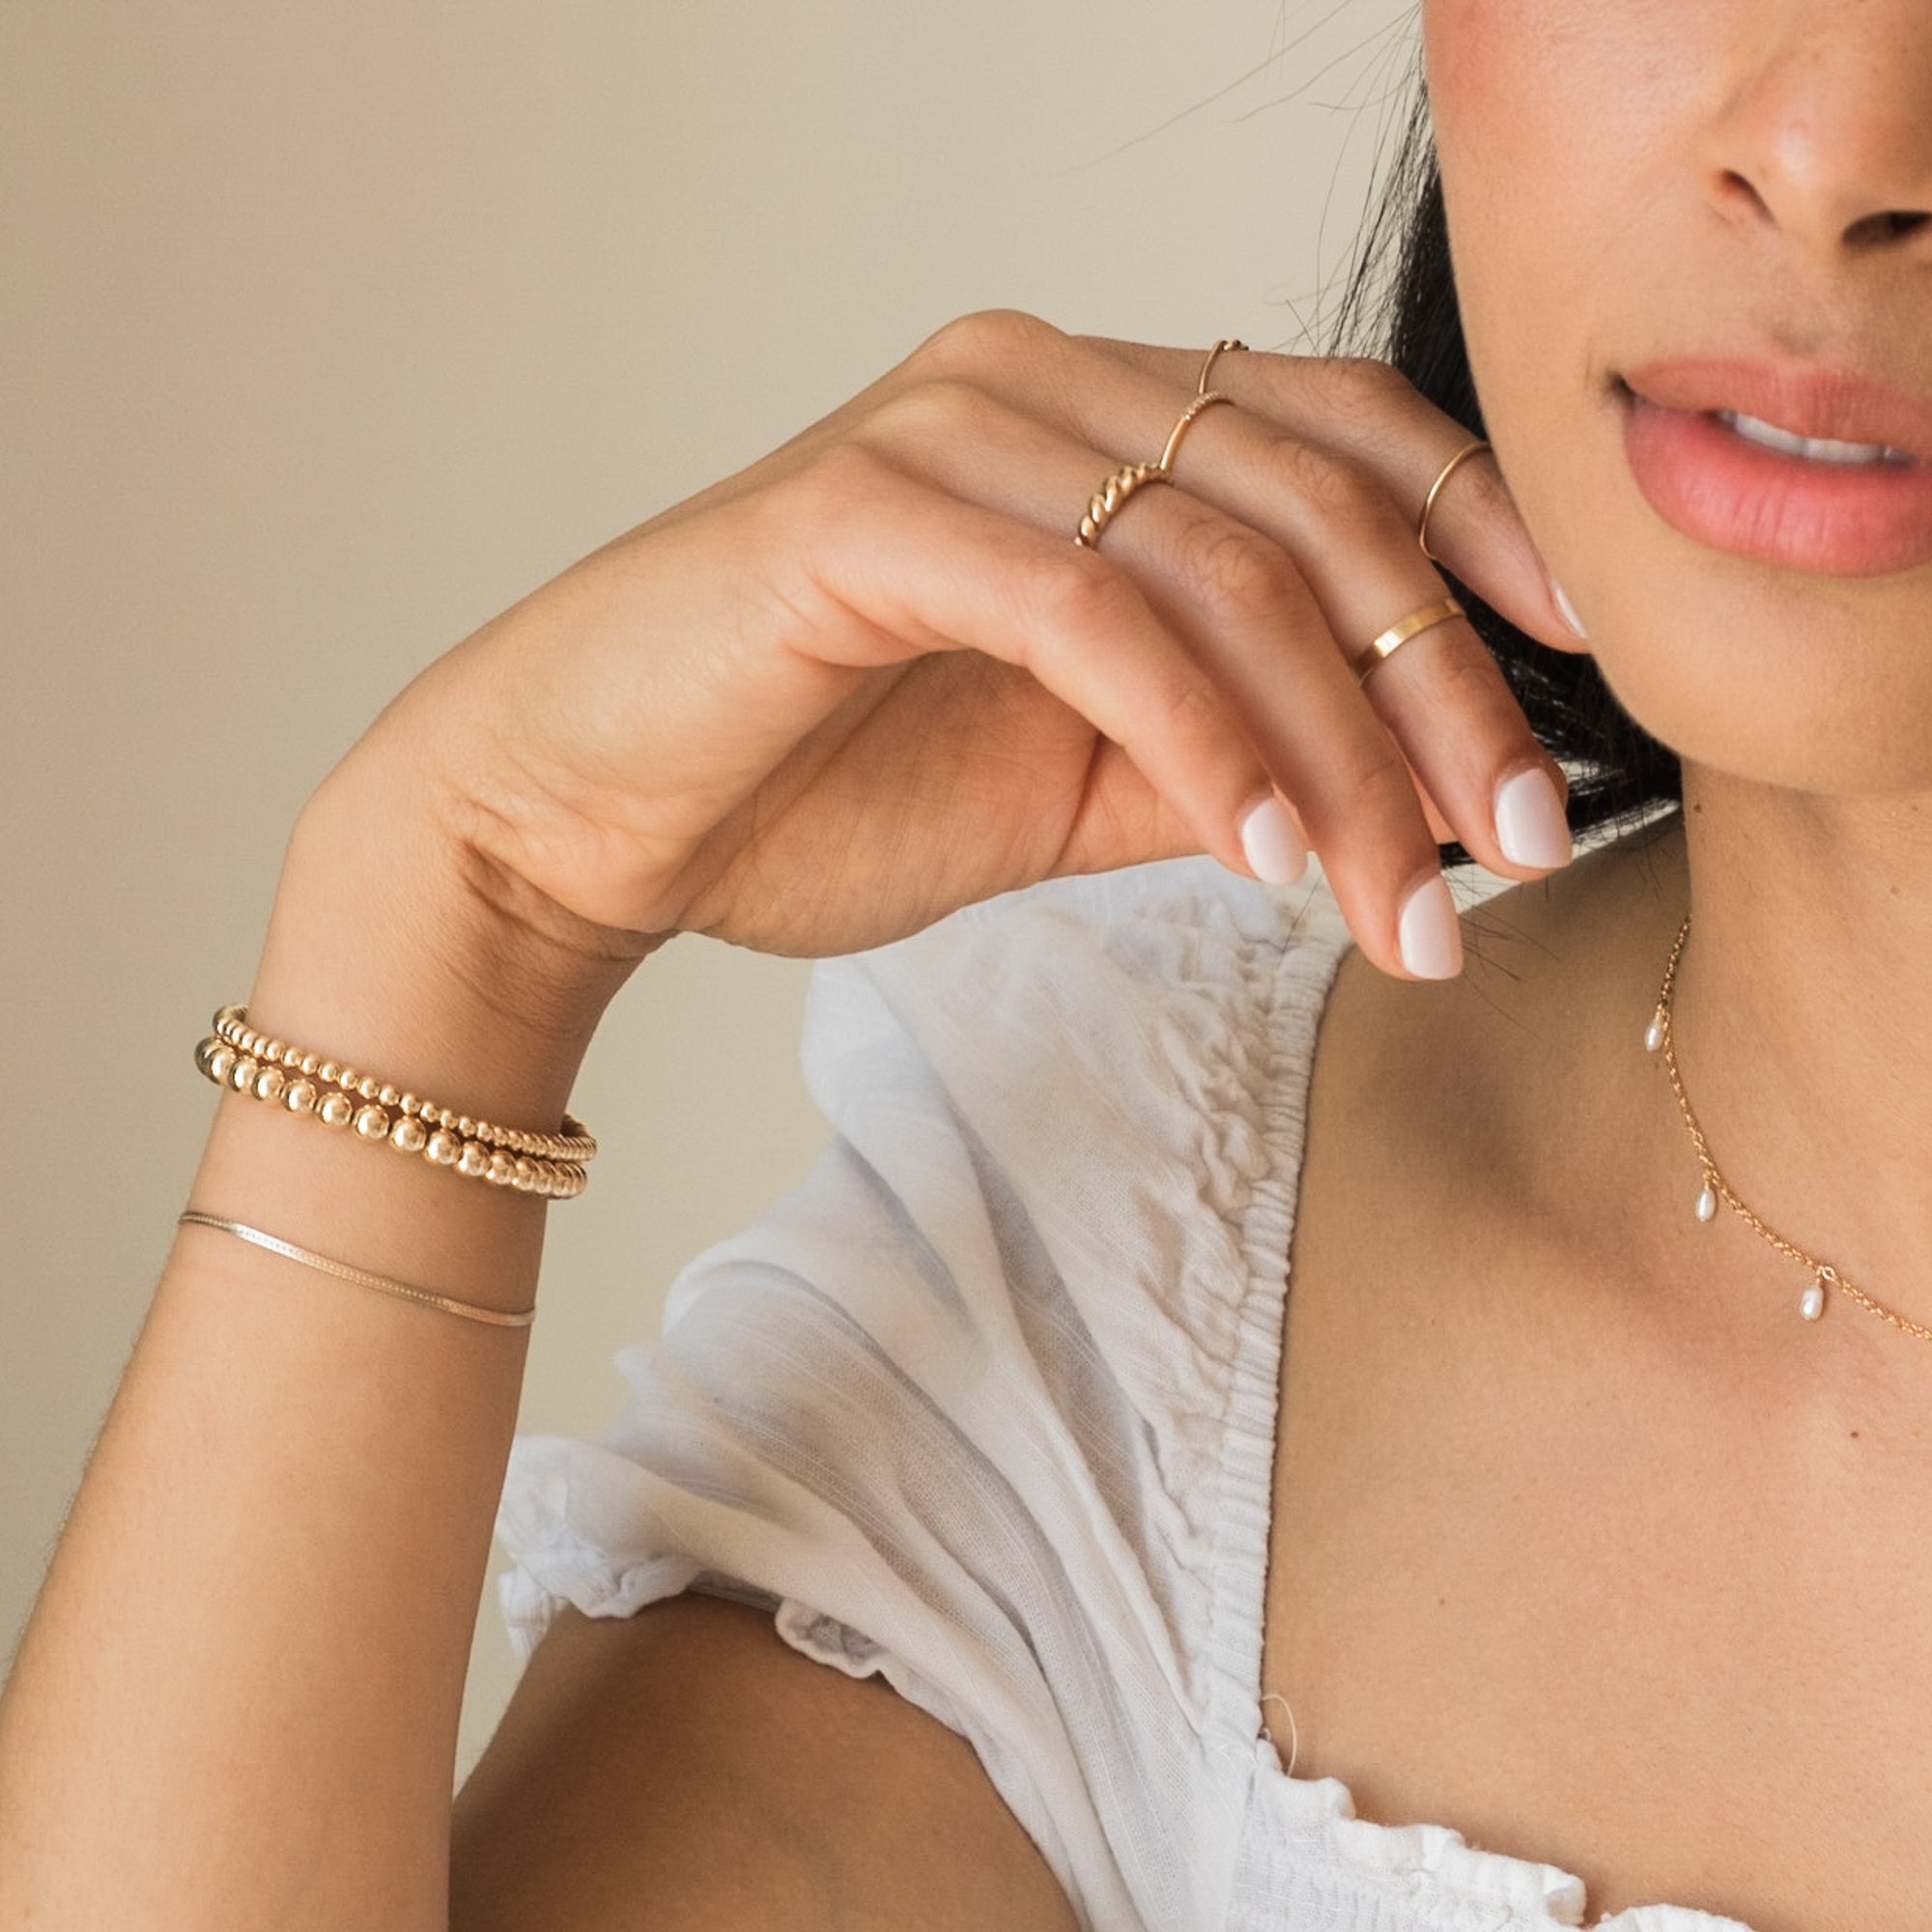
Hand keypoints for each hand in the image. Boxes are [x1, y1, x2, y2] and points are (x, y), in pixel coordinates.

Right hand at [350, 311, 1579, 979]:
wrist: (580, 817)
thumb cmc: (810, 785)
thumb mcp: (1069, 781)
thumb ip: (1221, 755)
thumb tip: (1406, 800)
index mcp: (1089, 418)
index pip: (1340, 440)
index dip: (1479, 542)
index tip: (1575, 679)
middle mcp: (1033, 383)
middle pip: (1313, 505)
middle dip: (1441, 688)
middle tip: (1513, 848)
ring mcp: (948, 432)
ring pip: (1222, 562)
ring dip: (1340, 747)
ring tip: (1402, 903)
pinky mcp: (864, 515)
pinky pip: (1095, 613)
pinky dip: (1203, 736)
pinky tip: (1268, 855)